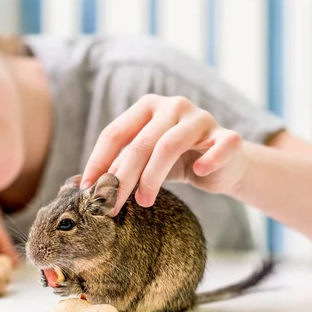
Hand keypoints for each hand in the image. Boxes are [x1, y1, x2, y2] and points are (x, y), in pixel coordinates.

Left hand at [81, 94, 246, 215]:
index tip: (86, 189)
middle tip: (110, 205)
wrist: (222, 164)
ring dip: (152, 178)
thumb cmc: (174, 161)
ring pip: (168, 146)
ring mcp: (201, 118)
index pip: (114, 133)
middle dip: (121, 178)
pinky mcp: (228, 136)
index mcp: (146, 107)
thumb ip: (119, 165)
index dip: (98, 161)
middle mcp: (172, 106)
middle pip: (139, 143)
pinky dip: (208, 160)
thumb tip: (83, 185)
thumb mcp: (143, 161)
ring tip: (143, 202)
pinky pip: (220, 146)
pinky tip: (197, 173)